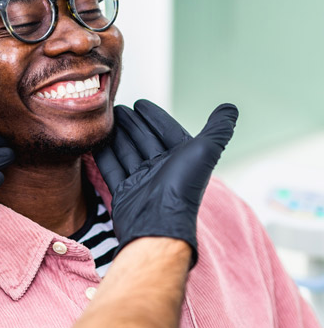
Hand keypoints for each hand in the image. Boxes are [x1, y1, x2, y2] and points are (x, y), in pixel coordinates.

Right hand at [93, 100, 237, 266]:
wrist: (157, 225)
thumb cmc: (182, 188)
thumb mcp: (204, 151)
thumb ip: (218, 129)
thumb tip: (230, 108)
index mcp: (181, 159)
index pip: (166, 130)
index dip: (154, 116)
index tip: (140, 103)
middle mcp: (162, 169)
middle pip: (144, 139)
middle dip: (132, 123)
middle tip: (116, 108)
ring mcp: (142, 181)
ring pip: (127, 151)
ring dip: (117, 135)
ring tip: (106, 120)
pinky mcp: (124, 192)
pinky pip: (112, 168)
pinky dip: (104, 155)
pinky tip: (96, 142)